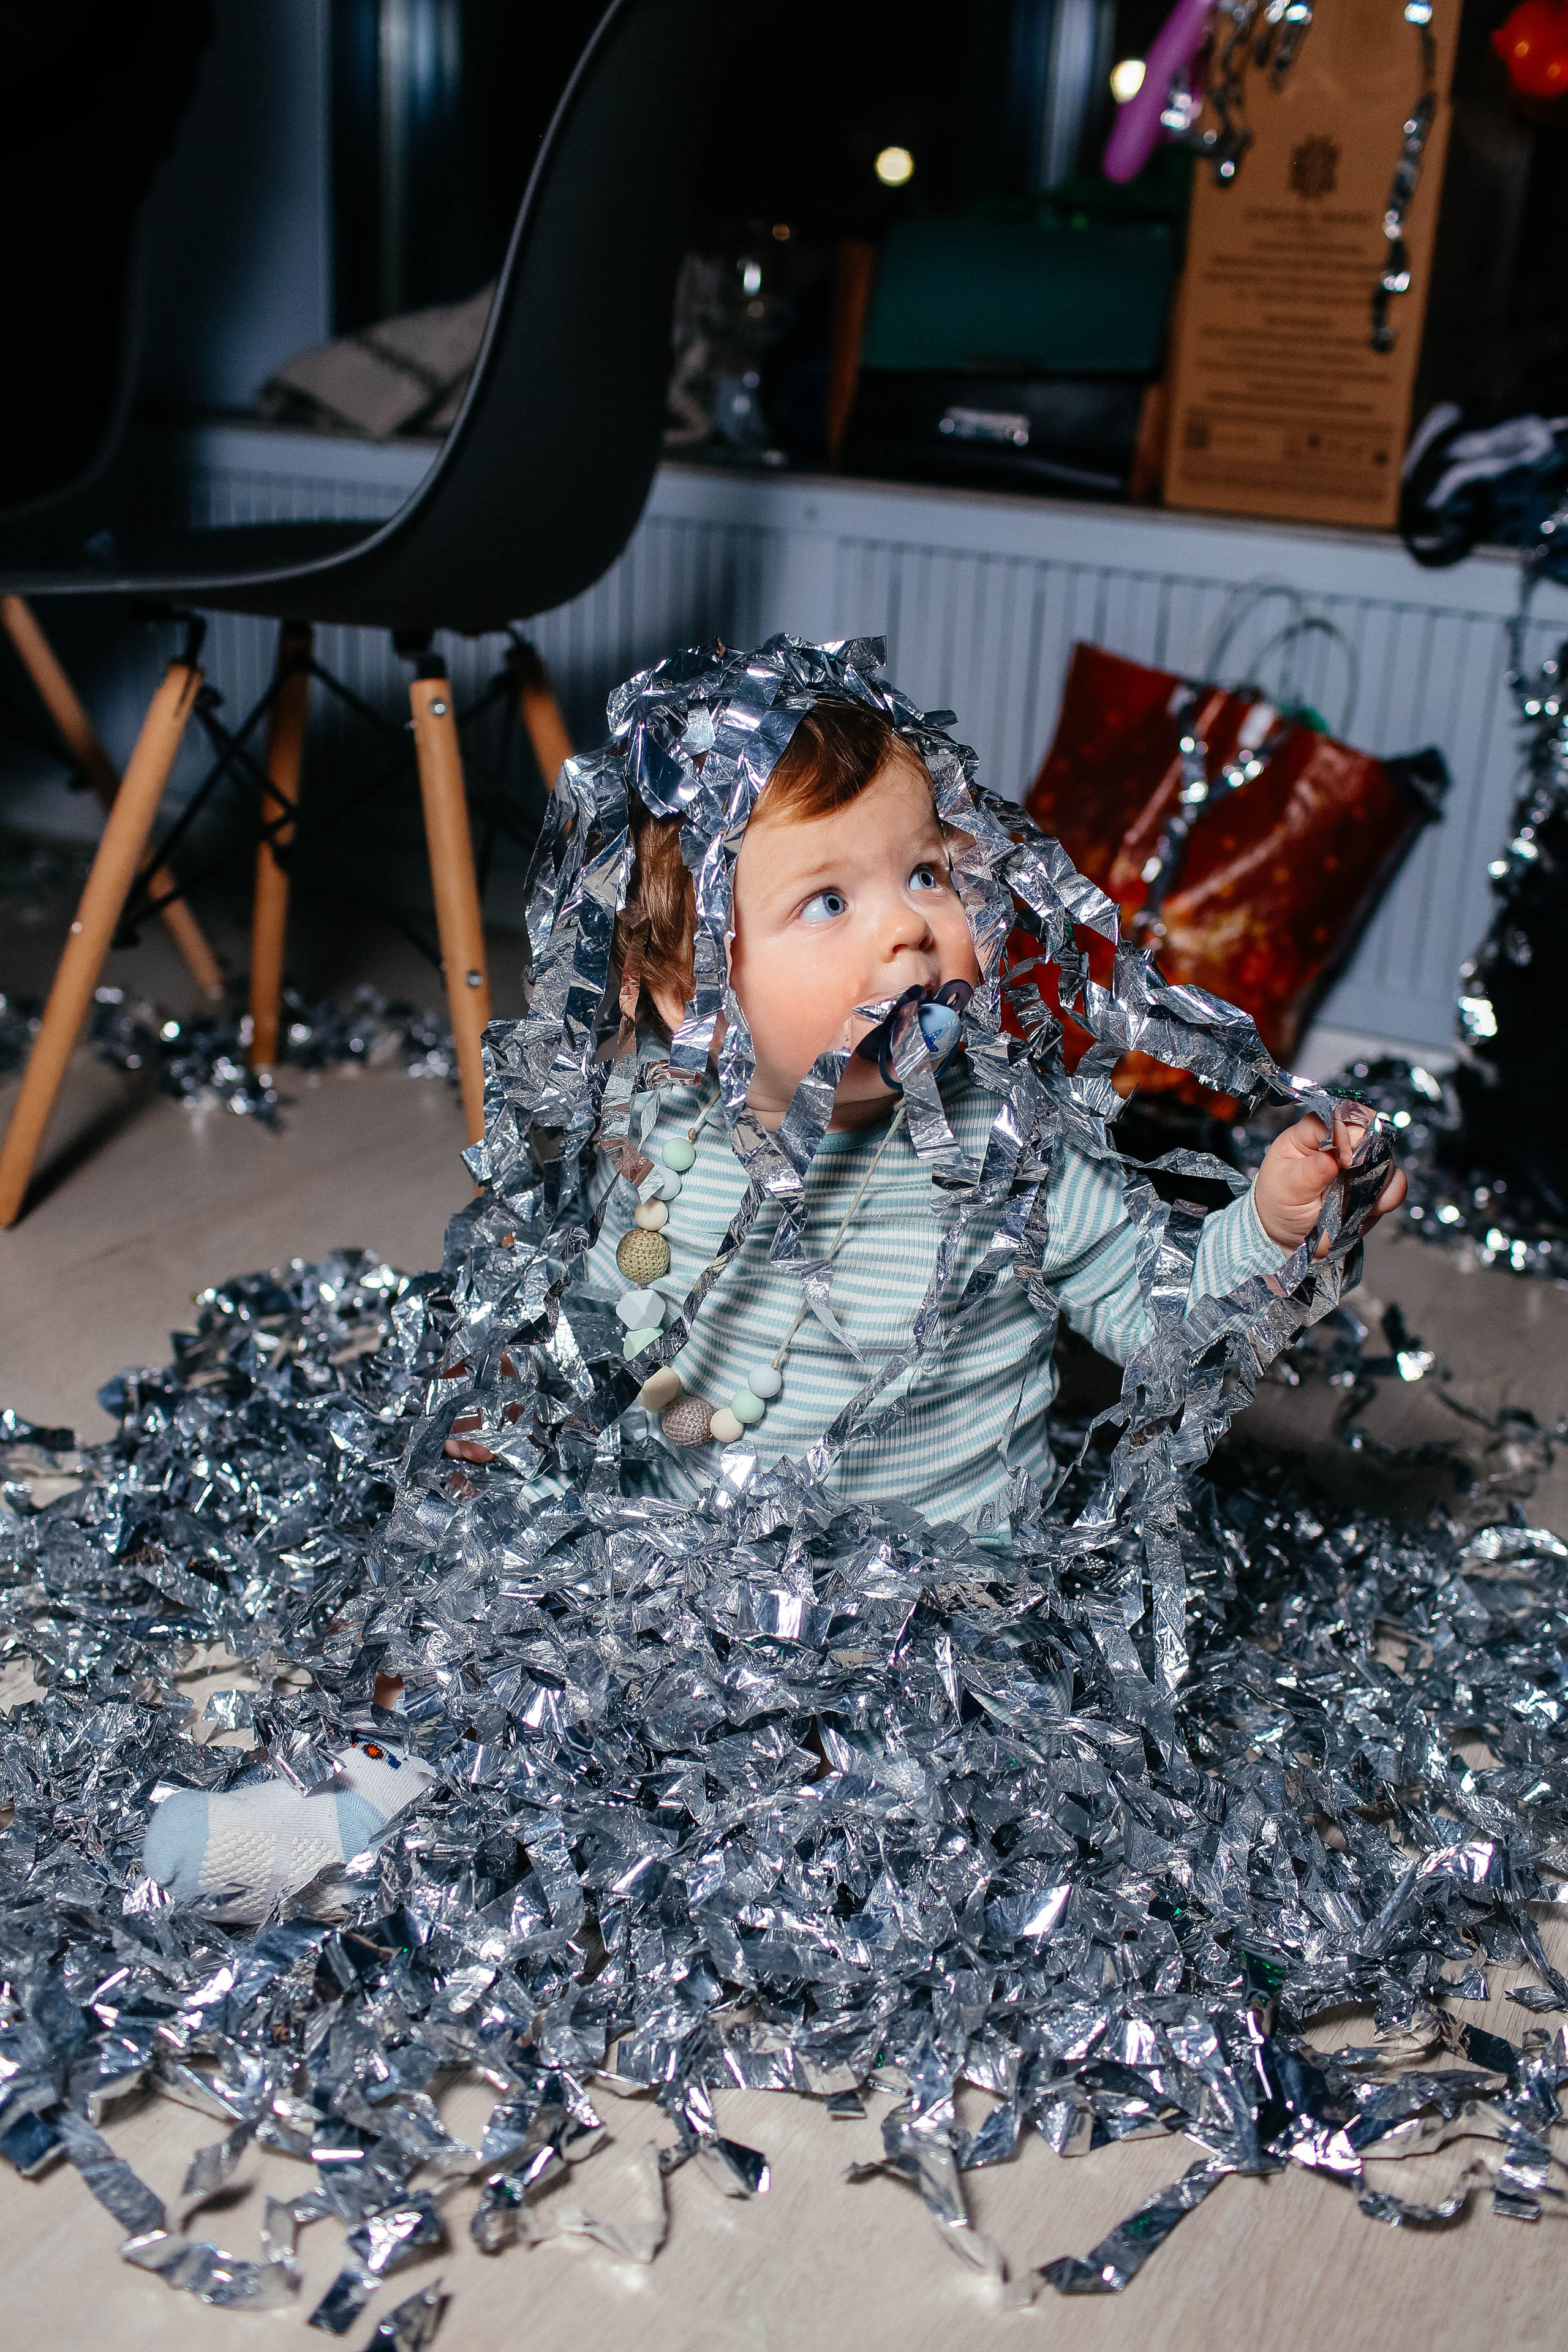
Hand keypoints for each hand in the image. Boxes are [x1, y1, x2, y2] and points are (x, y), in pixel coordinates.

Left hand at [1252, 1104, 1406, 1258]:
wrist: (1289, 1235)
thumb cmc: (1279, 1202)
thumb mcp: (1286, 1187)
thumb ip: (1311, 1171)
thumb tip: (1334, 1156)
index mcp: (1311, 1134)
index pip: (1335, 1117)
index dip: (1346, 1133)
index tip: (1345, 1160)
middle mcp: (1340, 1144)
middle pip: (1369, 1131)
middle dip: (1369, 1153)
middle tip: (1359, 1175)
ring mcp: (1360, 1164)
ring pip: (1386, 1158)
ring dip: (1380, 1176)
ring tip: (1359, 1196)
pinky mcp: (1373, 1186)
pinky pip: (1394, 1184)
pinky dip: (1389, 1195)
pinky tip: (1373, 1206)